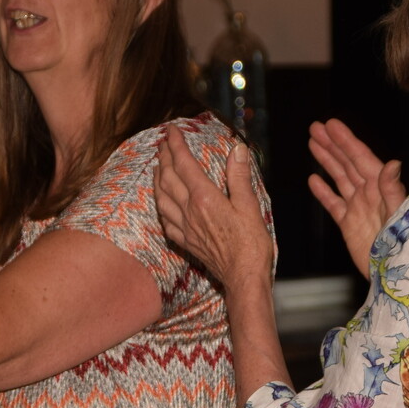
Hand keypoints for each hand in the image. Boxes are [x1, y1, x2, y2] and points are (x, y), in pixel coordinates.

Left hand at [154, 127, 272, 291]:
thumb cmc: (251, 244)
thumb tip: (237, 149)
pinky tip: (161, 203)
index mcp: (205, 198)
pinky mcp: (186, 241)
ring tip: (158, 166)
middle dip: (164, 156)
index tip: (172, 130)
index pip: (184, 164)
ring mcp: (185, 227)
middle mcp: (189, 211)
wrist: (243, 277)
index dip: (176, 144)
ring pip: (161, 197)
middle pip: (168, 178)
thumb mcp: (250, 206)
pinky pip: (165, 220)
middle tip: (163, 143)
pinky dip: (160, 205)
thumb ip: (239, 176)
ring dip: (157, 178)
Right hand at [307, 119, 405, 276]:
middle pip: (347, 163)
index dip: (346, 140)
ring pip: (339, 178)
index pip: (360, 158)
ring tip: (313, 143)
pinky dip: (323, 192)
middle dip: (332, 144)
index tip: (331, 124)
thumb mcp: (399, 214)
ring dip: (326, 160)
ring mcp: (358, 208)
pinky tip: (313, 180)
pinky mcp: (348, 225)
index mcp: (380, 188)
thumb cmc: (404, 244)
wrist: (395, 273)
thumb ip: (393, 190)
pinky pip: (333, 204)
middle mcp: (368, 194)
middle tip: (316, 127)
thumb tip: (393, 163)